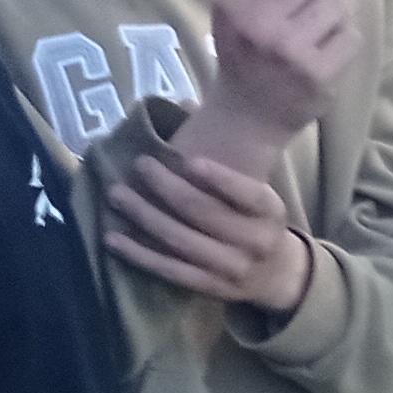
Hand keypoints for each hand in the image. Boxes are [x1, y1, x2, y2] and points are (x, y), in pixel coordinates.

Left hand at [107, 150, 314, 313]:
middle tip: (140, 165)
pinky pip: (170, 270)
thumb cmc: (255, 220)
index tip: (189, 159)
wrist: (277, 275)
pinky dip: (140, 254)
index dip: (219, 178)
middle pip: (205, 213)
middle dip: (167, 188)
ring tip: (118, 195)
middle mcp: (256, 242)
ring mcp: (232, 268)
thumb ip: (226, 160)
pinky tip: (114, 238)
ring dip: (145, 216)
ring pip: (181, 240)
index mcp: (270, 211)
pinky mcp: (210, 287)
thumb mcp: (257, 194)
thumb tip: (184, 105)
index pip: (247, 193)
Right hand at [200, 0, 356, 149]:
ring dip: (331, 14)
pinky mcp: (318, 75)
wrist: (248, 115)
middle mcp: (258, 26)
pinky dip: (344, 41)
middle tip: (304, 10)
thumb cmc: (244, 52)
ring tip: (315, 32)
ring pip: (335, 3)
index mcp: (232, 4)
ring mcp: (290, 52)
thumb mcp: (233, 8)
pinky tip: (326, 52)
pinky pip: (351, 36)